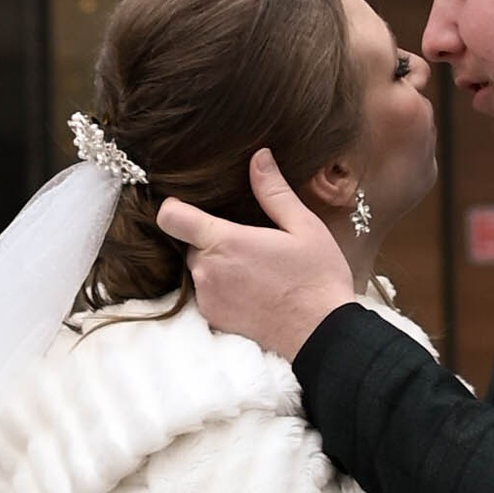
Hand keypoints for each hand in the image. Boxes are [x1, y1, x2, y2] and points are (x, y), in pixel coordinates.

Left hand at [156, 148, 354, 360]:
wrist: (322, 335)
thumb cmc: (317, 279)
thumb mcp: (304, 227)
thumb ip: (274, 191)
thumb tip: (259, 157)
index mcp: (225, 242)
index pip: (171, 217)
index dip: (175, 207)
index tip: (191, 205)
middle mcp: (207, 271)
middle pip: (191, 243)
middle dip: (213, 240)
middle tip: (251, 243)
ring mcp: (208, 298)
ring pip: (200, 269)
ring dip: (218, 265)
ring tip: (256, 270)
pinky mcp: (213, 319)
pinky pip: (207, 294)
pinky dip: (223, 289)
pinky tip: (254, 291)